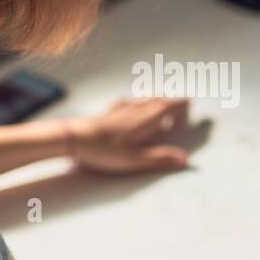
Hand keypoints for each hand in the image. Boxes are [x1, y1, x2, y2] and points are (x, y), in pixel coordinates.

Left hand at [67, 98, 189, 173]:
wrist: (71, 138)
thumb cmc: (102, 150)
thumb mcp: (134, 159)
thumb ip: (159, 158)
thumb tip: (184, 159)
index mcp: (141, 121)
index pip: (165, 109)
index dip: (178, 105)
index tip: (188, 101)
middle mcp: (131, 112)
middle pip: (154, 102)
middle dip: (168, 101)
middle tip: (179, 100)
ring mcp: (116, 111)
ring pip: (140, 101)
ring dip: (152, 99)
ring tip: (159, 99)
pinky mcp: (104, 115)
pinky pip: (124, 104)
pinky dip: (133, 102)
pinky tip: (127, 103)